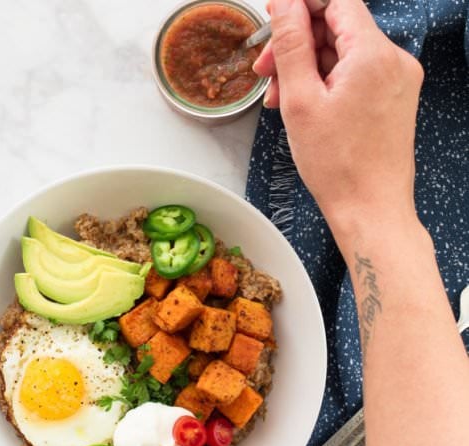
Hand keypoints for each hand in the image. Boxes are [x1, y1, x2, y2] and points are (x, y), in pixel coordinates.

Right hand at [253, 0, 423, 241]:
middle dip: (297, 47)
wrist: (370, 209)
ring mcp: (397, 82)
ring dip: (307, 70)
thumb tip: (285, 4)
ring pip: (344, 56)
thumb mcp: (301, 101)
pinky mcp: (393, 101)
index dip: (300, 6)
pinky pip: (356, 78)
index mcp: (373, 54)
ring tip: (279, 99)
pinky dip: (327, 85)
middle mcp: (394, 60)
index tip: (273, 18)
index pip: (337, 3)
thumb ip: (292, 45)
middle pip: (338, 30)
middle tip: (264, 71)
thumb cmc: (337, 165)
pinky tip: (304, 106)